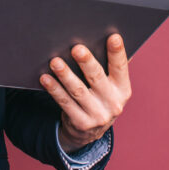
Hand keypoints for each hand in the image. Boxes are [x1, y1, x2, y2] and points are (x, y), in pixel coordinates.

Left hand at [40, 34, 131, 152]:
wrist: (91, 132)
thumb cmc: (99, 97)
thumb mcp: (110, 86)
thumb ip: (108, 67)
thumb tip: (104, 38)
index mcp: (123, 89)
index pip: (121, 68)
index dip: (117, 53)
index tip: (113, 37)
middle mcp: (113, 103)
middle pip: (97, 78)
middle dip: (86, 62)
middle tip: (76, 49)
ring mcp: (97, 115)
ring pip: (78, 91)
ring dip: (65, 75)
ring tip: (55, 62)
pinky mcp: (81, 123)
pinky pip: (65, 103)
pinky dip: (54, 89)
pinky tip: (45, 78)